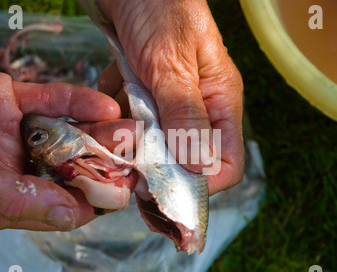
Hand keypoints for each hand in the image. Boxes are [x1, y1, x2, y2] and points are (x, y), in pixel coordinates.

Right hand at [0, 48, 128, 230]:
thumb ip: (15, 199)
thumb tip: (70, 218)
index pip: (56, 207)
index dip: (90, 200)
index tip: (123, 191)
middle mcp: (10, 168)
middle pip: (68, 170)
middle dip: (102, 164)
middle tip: (136, 157)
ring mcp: (11, 134)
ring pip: (65, 136)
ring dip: (98, 132)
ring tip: (130, 130)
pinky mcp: (10, 100)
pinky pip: (51, 102)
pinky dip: (77, 101)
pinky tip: (104, 104)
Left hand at [97, 0, 243, 194]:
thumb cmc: (159, 8)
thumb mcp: (172, 62)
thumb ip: (184, 114)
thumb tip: (199, 168)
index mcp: (219, 102)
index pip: (225, 163)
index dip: (199, 183)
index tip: (162, 187)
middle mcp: (197, 109)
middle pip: (186, 160)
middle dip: (157, 166)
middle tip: (128, 165)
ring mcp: (167, 103)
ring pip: (154, 145)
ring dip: (131, 139)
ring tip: (115, 120)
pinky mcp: (142, 95)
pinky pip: (130, 123)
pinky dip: (116, 117)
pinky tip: (111, 94)